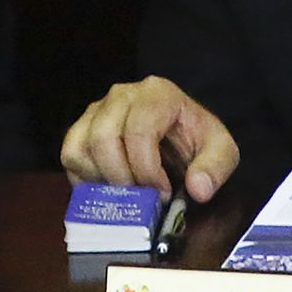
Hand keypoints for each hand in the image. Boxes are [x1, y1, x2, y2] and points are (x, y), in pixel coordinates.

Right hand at [60, 76, 239, 200]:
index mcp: (157, 93)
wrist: (178, 137)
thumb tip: (198, 188)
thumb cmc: (195, 142)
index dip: (147, 170)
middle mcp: (121, 95)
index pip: (139, 131)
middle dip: (123, 178)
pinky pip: (70, 156)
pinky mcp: (81, 129)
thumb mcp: (221, 152)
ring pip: (81, 148)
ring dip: (102, 180)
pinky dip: (85, 179)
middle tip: (143, 198)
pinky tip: (109, 189)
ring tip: (127, 194)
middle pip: (103, 139)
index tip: (163, 193)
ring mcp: (97, 110)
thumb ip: (215, 168)